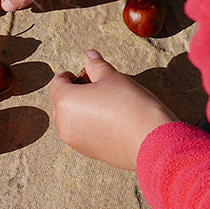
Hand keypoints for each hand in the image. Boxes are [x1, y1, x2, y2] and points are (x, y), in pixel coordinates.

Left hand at [49, 50, 176, 169]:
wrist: (152, 141)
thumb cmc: (130, 105)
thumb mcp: (113, 78)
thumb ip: (96, 66)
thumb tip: (89, 55)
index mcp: (65, 101)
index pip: (57, 83)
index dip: (68, 76)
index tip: (82, 74)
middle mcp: (63, 123)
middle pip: (60, 103)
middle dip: (74, 94)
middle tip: (95, 88)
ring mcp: (74, 140)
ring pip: (70, 120)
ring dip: (80, 111)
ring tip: (103, 105)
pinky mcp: (88, 153)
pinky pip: (81, 135)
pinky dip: (88, 126)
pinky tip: (109, 122)